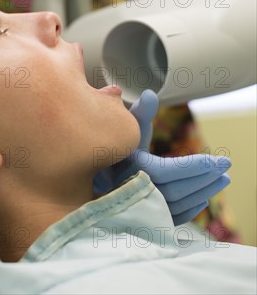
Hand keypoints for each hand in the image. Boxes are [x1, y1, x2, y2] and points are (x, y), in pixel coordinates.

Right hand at [93, 90, 230, 224]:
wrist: (89, 176)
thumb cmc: (112, 148)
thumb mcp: (125, 129)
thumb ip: (140, 112)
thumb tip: (150, 94)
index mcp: (130, 169)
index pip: (168, 171)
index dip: (195, 166)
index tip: (217, 160)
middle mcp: (133, 192)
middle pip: (177, 190)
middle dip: (205, 178)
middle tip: (225, 168)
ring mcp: (138, 210)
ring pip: (177, 205)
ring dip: (203, 192)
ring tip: (221, 180)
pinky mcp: (142, 220)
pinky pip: (170, 218)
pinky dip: (190, 210)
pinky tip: (202, 199)